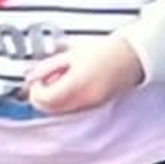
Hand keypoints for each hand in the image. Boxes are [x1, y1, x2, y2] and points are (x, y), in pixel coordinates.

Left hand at [25, 34, 144, 115]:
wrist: (133, 57)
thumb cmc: (105, 51)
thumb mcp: (72, 54)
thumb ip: (49, 67)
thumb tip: (31, 77)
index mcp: (77, 84)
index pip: (45, 99)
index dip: (36, 90)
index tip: (38, 79)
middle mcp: (84, 100)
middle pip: (50, 110)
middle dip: (42, 97)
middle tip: (45, 81)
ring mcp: (91, 106)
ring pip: (60, 112)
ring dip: (53, 100)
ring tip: (61, 81)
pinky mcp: (96, 108)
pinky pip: (72, 110)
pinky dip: (65, 101)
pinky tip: (71, 86)